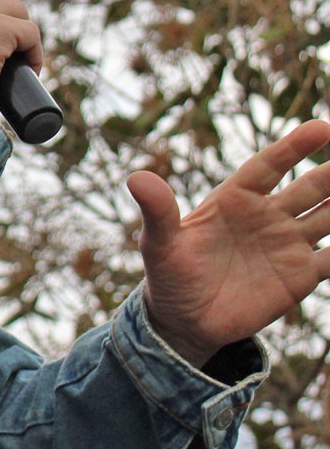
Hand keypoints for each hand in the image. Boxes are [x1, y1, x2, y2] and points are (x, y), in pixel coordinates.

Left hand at [132, 120, 329, 368]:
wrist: (184, 320)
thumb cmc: (169, 275)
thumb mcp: (159, 244)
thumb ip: (156, 212)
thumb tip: (136, 177)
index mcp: (234, 200)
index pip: (269, 166)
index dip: (294, 147)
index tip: (323, 128)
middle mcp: (267, 216)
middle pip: (310, 187)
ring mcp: (287, 243)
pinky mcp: (301, 275)